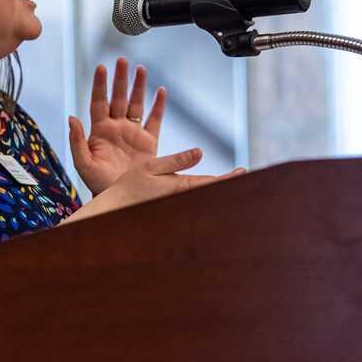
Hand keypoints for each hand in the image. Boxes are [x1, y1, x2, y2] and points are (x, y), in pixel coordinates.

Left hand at [68, 57, 165, 195]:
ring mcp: (133, 133)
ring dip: (138, 87)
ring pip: (136, 104)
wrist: (121, 199)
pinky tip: (161, 92)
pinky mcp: (149, 142)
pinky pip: (154, 120)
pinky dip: (159, 106)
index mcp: (100, 130)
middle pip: (118, 97)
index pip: (99, 101)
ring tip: (141, 69)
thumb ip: (77, 141)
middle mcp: (116, 127)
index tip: (101, 67)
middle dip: (120, 79)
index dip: (100, 84)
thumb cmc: (98, 183)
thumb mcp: (84, 164)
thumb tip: (71, 118)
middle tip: (122, 60)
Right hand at [99, 147, 245, 209]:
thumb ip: (177, 160)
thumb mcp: (151, 166)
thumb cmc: (129, 186)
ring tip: (233, 181)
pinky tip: (210, 189)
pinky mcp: (171, 206)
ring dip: (218, 188)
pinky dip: (204, 192)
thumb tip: (201, 153)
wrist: (114, 208)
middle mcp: (182, 198)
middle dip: (229, 184)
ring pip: (204, 195)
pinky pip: (192, 198)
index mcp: (180, 187)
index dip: (231, 177)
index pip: (212, 182)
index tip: (245, 170)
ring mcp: (178, 204)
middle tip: (246, 175)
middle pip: (212, 190)